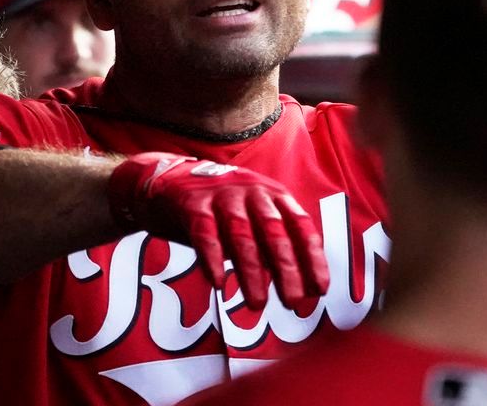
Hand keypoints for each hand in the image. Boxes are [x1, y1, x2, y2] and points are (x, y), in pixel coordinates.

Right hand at [108, 152, 329, 309]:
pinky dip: (212, 259)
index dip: (312, 259)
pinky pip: (204, 233)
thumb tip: (301, 292)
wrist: (168, 182)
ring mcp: (222, 195)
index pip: (301, 226)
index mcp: (274, 195)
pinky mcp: (192, 203)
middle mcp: (252, 192)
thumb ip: (272, 249)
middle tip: (292, 302)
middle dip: (287, 269)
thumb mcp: (253, 221)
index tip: (319, 290)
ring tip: (257, 304)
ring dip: (251, 272)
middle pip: (274, 233)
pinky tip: (217, 283)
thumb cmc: (219, 210)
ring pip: (241, 236)